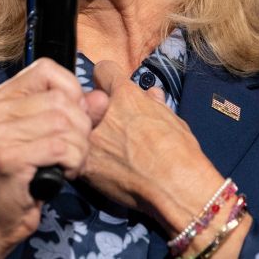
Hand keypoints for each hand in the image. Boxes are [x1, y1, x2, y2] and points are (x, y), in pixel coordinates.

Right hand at [0, 59, 91, 258]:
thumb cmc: (24, 176)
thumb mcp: (47, 136)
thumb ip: (75, 113)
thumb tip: (101, 97)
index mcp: (1, 98)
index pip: (47, 69)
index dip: (71, 90)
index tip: (75, 118)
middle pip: (61, 100)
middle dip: (81, 128)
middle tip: (75, 151)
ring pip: (65, 124)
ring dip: (80, 149)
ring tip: (69, 164)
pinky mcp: (8, 157)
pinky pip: (62, 148)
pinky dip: (74, 163)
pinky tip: (64, 174)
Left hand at [81, 61, 224, 231]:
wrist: (175, 187)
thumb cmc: (181, 152)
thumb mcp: (173, 119)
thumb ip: (155, 104)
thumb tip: (152, 94)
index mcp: (126, 96)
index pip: (103, 70)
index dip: (107, 80)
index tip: (109, 90)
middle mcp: (103, 112)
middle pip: (87, 101)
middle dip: (96, 109)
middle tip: (109, 126)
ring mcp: (91, 139)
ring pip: (79, 129)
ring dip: (90, 137)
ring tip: (108, 152)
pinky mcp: (85, 165)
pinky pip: (78, 156)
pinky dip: (87, 162)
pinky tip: (103, 171)